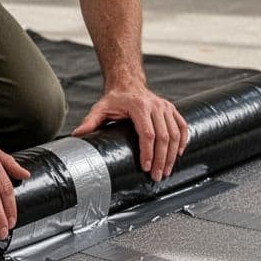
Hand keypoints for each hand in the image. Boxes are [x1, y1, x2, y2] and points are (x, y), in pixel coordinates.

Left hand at [71, 84, 188, 181]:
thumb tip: (77, 135)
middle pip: (164, 137)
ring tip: (166, 170)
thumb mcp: (100, 108)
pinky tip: (179, 154)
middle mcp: (156, 106)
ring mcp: (166, 107)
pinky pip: (182, 126)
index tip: (145, 168)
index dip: (148, 152)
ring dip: (173, 154)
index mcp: (139, 106)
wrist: (128, 83)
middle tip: (157, 176)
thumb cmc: (114, 99)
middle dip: (161, 159)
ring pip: (175, 134)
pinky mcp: (172, 109)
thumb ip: (90, 122)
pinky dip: (183, 141)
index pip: (147, 133)